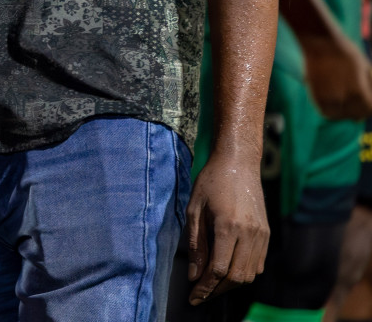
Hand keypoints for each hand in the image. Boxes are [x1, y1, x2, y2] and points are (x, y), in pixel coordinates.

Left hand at [185, 150, 268, 303]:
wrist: (238, 164)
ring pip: (249, 274)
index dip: (205, 288)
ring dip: (231, 285)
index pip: (218, 270)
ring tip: (212, 284)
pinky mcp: (267, 234)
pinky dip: (244, 274)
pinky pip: (258, 264)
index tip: (193, 297)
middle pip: (236, 277)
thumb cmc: (211, 183)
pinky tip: (229, 271)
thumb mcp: (194, 210)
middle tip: (201, 294)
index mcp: (228, 226)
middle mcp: (249, 234)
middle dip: (217, 290)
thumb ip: (196, 245)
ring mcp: (261, 235)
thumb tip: (194, 275)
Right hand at [299, 27, 371, 118]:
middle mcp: (343, 98)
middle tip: (355, 99)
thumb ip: (370, 86)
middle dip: (358, 110)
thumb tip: (371, 99)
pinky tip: (334, 101)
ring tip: (344, 100)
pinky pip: (325, 112)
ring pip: (339, 116)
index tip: (367, 101)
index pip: (368, 110)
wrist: (321, 42)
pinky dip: (331, 111)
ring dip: (344, 112)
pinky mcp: (315, 94)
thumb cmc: (347, 52)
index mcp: (359, 92)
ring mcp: (327, 97)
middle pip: (355, 115)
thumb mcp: (366, 68)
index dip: (369, 107)